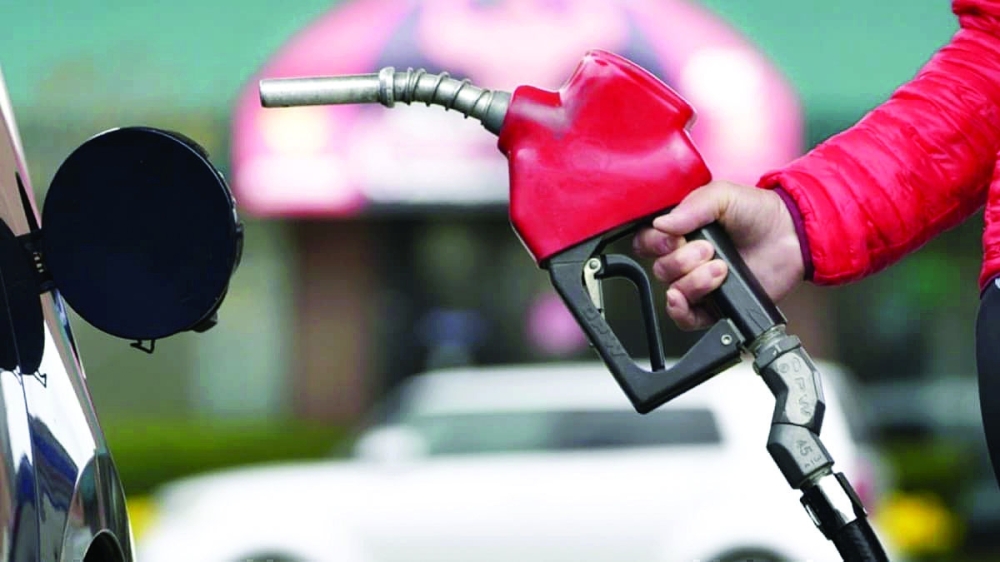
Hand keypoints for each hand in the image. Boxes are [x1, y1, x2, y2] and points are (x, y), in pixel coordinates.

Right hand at [633, 180, 804, 329]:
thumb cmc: (758, 212)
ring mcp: (698, 284)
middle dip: (682, 260)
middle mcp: (685, 259)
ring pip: (673, 292)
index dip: (654, 243)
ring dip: (694, 281)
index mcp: (681, 231)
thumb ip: (691, 207)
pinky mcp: (713, 306)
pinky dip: (683, 310)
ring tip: (720, 268)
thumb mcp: (723, 195)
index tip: (674, 237)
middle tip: (709, 249)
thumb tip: (660, 224)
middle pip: (659, 269)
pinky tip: (694, 296)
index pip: (647, 243)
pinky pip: (685, 318)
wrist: (792, 236)